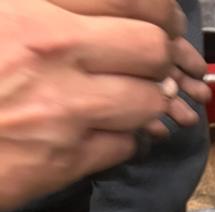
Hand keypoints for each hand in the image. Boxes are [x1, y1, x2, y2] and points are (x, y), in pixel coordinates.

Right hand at [0, 0, 207, 209]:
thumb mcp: (7, 21)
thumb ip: (52, 14)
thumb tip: (111, 23)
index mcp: (30, 6)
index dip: (159, 13)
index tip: (164, 23)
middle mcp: (50, 49)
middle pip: (150, 47)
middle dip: (164, 59)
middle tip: (163, 67)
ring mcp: (62, 106)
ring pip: (147, 101)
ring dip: (150, 103)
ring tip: (139, 102)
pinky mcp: (66, 157)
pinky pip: (127, 144)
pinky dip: (129, 139)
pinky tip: (115, 132)